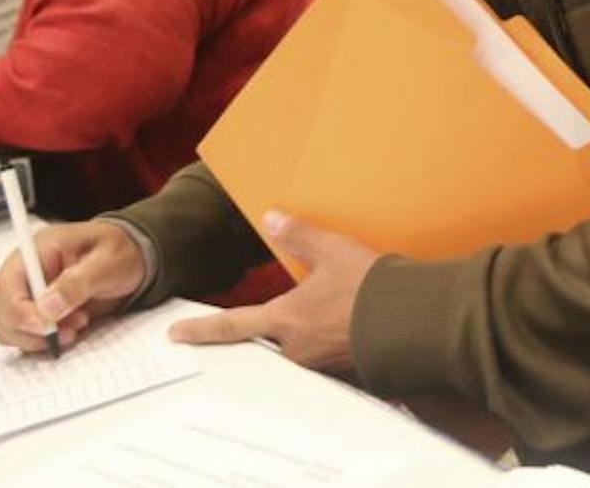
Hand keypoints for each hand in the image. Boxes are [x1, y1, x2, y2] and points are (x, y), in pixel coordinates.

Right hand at [0, 220, 146, 353]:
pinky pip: (26, 338)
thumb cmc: (119, 251)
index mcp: (35, 253)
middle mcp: (24, 276)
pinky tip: (72, 330)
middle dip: (31, 330)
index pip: (5, 284)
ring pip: (9, 330)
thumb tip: (46, 307)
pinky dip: (45, 342)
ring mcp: (28, 297)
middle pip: (1, 312)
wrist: (132, 259)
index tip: (45, 326)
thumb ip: (78, 281)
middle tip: (69, 330)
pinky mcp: (37, 315)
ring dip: (38, 339)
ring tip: (76, 326)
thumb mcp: (107, 261)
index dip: (17, 310)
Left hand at [168, 211, 377, 372]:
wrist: (413, 320)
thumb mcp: (333, 249)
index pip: (232, 326)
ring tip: (327, 319)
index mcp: (286, 319)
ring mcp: (321, 365)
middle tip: (278, 321)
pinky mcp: (347, 372)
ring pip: (299, 351)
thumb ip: (299, 235)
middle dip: (270, 331)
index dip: (201, 330)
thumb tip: (272, 217)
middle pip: (268, 343)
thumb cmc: (372, 286)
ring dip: (305, 335)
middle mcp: (297, 349)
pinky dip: (332, 346)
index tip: (176, 335)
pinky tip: (349, 333)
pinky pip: (328, 360)